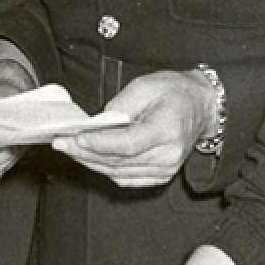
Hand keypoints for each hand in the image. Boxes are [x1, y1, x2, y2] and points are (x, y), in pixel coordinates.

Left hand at [52, 69, 212, 187]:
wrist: (202, 108)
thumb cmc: (175, 93)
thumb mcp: (146, 85)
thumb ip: (120, 105)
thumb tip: (96, 124)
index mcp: (168, 129)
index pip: (129, 144)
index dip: (100, 144)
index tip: (76, 138)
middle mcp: (168, 155)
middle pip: (119, 162)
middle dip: (85, 153)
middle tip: (61, 143)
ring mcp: (165, 169)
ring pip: (118, 173)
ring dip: (91, 162)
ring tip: (70, 149)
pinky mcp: (160, 176)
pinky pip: (126, 179)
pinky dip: (105, 170)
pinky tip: (90, 158)